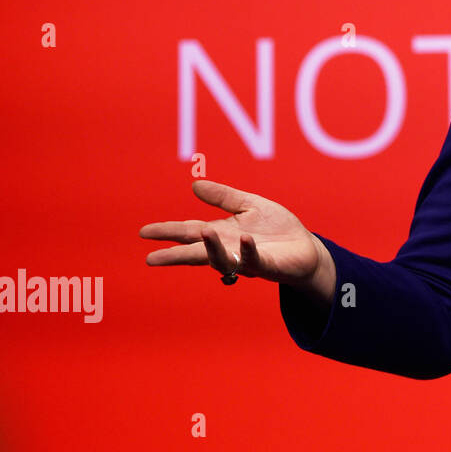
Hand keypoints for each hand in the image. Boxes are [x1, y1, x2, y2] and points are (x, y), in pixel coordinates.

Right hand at [140, 180, 330, 291]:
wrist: (305, 247)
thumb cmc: (276, 229)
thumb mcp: (248, 206)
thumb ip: (223, 197)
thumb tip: (194, 185)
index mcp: (221, 234)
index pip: (189, 232)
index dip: (168, 232)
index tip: (144, 232)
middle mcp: (228, 249)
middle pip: (197, 252)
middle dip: (174, 255)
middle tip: (151, 259)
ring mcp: (245, 260)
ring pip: (222, 259)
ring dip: (211, 248)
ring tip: (202, 233)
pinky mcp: (267, 265)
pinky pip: (254, 260)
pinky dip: (247, 251)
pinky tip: (243, 239)